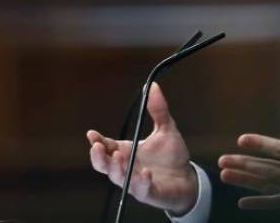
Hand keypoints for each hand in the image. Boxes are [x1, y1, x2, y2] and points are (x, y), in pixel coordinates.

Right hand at [87, 82, 197, 215]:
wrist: (187, 178)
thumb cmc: (172, 155)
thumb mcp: (166, 129)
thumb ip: (158, 109)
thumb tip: (153, 86)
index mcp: (127, 151)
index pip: (107, 146)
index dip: (97, 141)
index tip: (92, 134)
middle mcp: (127, 167)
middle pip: (104, 165)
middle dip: (98, 157)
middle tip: (98, 147)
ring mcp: (135, 181)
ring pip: (118, 178)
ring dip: (116, 168)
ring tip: (120, 157)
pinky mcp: (148, 192)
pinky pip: (140, 190)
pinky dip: (141, 182)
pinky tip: (146, 173)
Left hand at [218, 86, 279, 209]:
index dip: (260, 144)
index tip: (241, 138)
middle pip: (268, 170)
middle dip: (244, 164)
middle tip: (222, 160)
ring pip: (269, 187)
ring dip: (245, 181)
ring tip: (225, 175)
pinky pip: (278, 204)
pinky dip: (260, 204)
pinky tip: (243, 203)